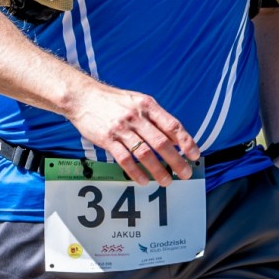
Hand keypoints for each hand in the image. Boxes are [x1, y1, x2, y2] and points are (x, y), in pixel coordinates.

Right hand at [67, 84, 199, 184]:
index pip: (172, 125)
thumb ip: (156, 118)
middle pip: (161, 142)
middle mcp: (136, 116)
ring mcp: (121, 128)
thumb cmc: (114, 101)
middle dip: (176, 161)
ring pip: (144, 153)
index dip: (186, 141)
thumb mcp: (138, 101)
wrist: (83, 97)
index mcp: (147, 105)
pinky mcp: (107, 139)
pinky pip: (125, 159)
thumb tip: (175, 138)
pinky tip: (144, 180)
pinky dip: (136, 172)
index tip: (194, 155)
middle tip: (185, 174)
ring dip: (158, 170)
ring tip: (167, 181)